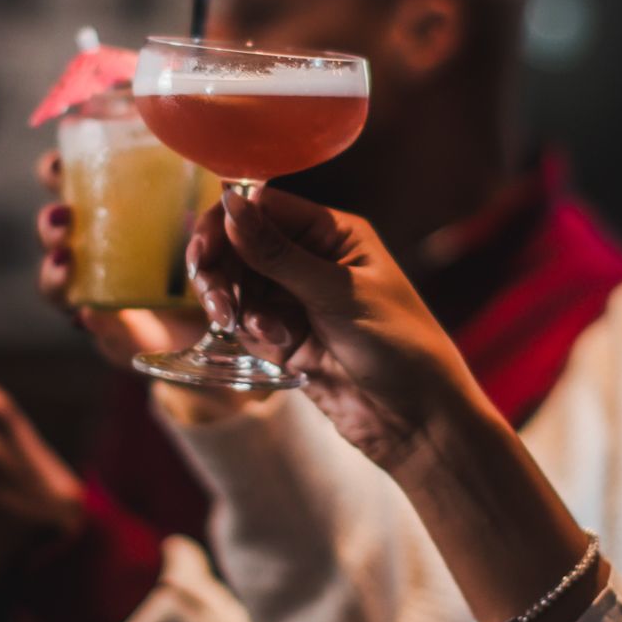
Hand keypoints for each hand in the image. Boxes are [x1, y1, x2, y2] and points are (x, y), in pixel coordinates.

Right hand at [34, 149, 206, 367]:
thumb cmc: (212, 252)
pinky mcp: (109, 327)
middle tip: (64, 218)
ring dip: (53, 270)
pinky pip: (89, 322)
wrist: (218, 315)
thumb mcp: (212, 220)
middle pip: (52, 230)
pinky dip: (87, 318)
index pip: (68, 181)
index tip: (61, 165)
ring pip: (55, 279)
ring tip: (68, 262)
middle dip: (49, 224)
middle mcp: (93, 245)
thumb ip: (214, 204)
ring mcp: (95, 288)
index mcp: (110, 207)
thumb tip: (229, 192)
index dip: (54, 171)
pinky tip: (90, 313)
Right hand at [186, 187, 492, 472]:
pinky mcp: (283, 337)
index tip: (204, 252)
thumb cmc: (400, 344)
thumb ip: (278, 253)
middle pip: (237, 245)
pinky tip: (278, 346)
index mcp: (331, 232)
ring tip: (251, 329)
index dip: (225, 223)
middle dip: (220, 270)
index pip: (262, 207)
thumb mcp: (338, 293)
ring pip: (234, 285)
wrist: (417, 418)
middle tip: (218, 302)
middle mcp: (309, 258)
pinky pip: (244, 322)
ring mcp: (293, 298)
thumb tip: (230, 203)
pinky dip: (250, 332)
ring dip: (233, 305)